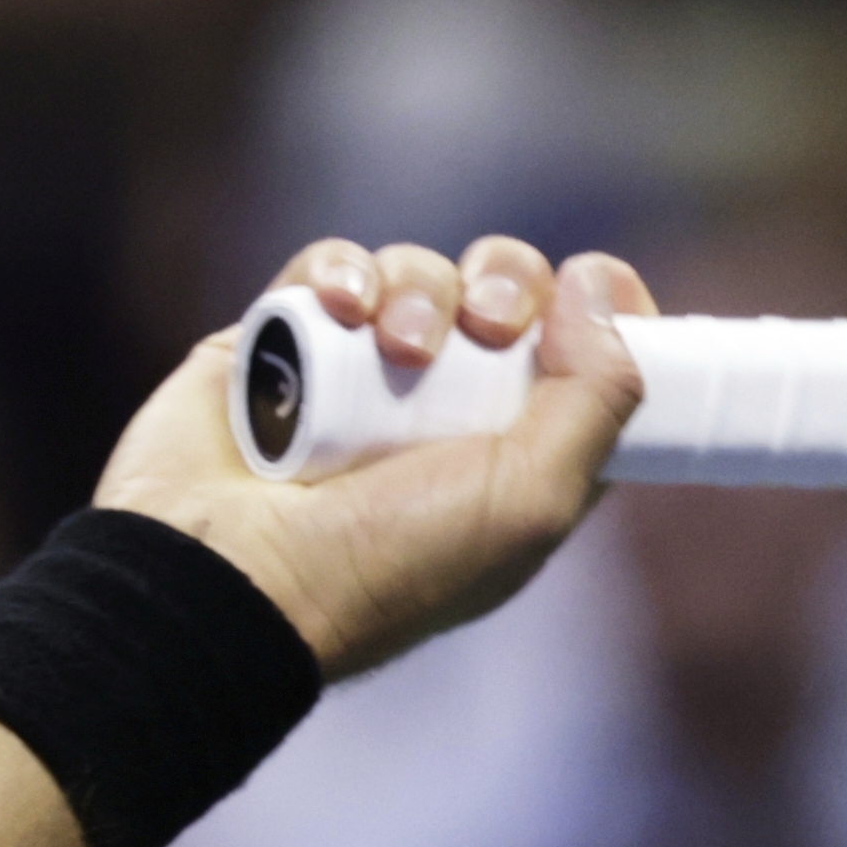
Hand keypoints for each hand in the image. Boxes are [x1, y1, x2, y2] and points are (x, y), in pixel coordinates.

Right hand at [90, 237, 649, 678]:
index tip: (604, 283)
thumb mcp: (530, 500)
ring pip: (420, 274)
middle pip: (508, 294)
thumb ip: (595, 399)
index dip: (608, 312)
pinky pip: (330, 269)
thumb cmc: (390, 563)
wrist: (238, 577)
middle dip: (509, 285)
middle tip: (491, 325)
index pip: (588, 360)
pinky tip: (340, 312)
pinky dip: (341, 273)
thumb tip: (600, 287)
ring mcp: (363, 375)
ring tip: (395, 347)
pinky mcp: (284, 343)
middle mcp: (449, 412)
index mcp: (520, 458)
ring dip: (420, 291)